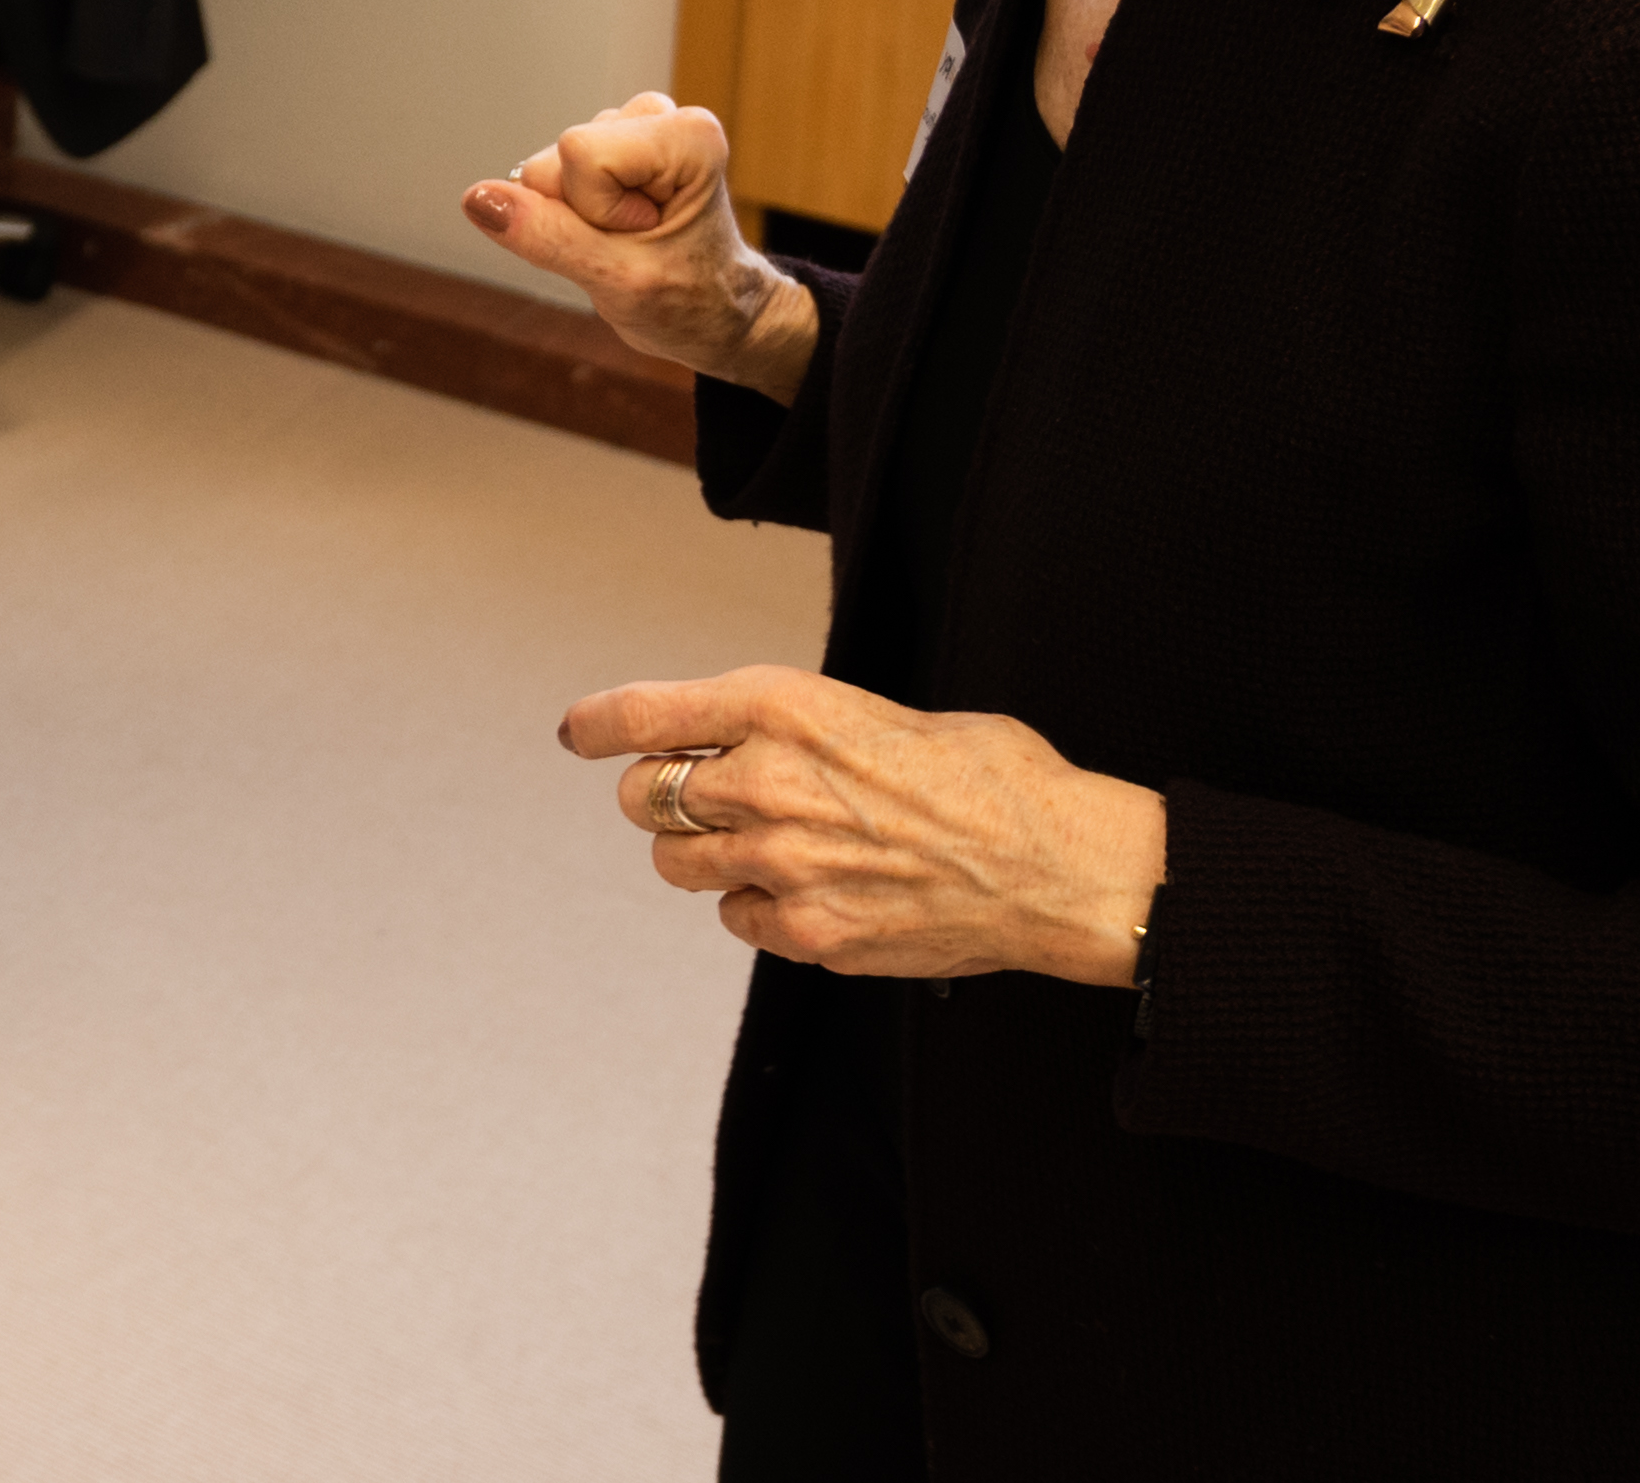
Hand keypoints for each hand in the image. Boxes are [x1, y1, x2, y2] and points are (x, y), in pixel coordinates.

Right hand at [463, 91, 819, 401]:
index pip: (580, 155)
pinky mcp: (608, 148)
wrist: (718, 317)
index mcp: (686, 135)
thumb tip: (477, 199)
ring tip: (630, 243)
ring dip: (576, 219)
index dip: (595, 212)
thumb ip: (545, 236)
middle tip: (632, 246)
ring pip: (546, 171)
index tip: (641, 238)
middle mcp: (660, 117)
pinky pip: (548, 179)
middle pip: (556, 160)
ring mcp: (630, 130)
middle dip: (578, 216)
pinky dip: (572, 215)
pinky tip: (615, 232)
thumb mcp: (618, 280)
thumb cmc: (692, 302)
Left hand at [562, 664, 1163, 985]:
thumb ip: (796, 728)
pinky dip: (756, 908)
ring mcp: (781, 864)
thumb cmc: (990, 775)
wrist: (1060, 867)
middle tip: (703, 800)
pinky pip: (735, 920)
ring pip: (677, 864)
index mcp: (783, 706)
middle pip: (645, 797)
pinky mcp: (807, 934)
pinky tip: (811, 892)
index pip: (646, 714)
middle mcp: (766, 781)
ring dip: (702, 855)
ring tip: (768, 846)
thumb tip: (739, 742)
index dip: (599, 724)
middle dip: (664, 797)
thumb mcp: (880, 712)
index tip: (578, 732)